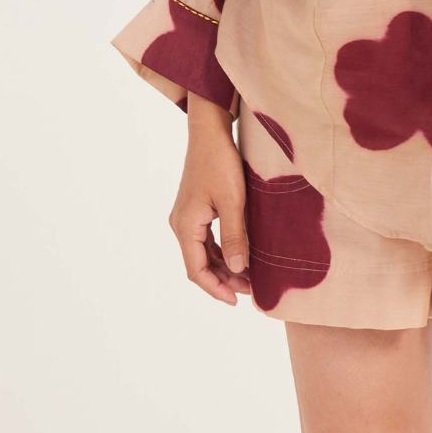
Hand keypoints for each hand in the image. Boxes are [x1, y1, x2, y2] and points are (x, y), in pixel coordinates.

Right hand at [168, 94, 250, 305]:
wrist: (210, 131)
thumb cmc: (220, 162)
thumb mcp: (232, 200)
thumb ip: (235, 236)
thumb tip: (238, 268)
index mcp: (185, 225)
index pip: (196, 270)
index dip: (216, 288)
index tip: (237, 300)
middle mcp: (181, 224)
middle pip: (199, 264)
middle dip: (223, 279)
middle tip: (250, 290)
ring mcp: (187, 216)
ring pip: (203, 252)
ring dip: (224, 266)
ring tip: (249, 276)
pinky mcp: (196, 208)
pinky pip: (206, 239)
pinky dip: (222, 250)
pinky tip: (240, 254)